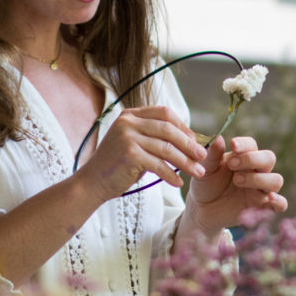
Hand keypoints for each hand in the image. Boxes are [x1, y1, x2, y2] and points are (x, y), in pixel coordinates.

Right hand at [79, 105, 207, 202]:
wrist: (92, 182)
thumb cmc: (117, 165)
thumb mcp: (134, 143)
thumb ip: (154, 137)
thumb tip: (188, 139)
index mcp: (131, 115)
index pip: (164, 113)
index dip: (183, 126)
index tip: (196, 140)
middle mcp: (128, 122)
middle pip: (168, 129)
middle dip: (189, 144)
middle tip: (203, 156)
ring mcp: (127, 137)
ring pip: (166, 148)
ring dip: (185, 162)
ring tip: (198, 172)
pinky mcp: (129, 154)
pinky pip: (158, 165)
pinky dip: (171, 174)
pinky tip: (179, 182)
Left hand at [182, 135, 285, 238]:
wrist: (202, 208)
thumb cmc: (206, 183)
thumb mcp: (206, 168)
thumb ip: (212, 154)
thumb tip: (218, 137)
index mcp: (243, 157)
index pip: (252, 145)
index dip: (244, 144)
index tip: (232, 145)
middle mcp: (256, 171)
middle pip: (268, 159)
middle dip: (253, 159)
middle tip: (232, 165)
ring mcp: (260, 189)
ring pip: (275, 180)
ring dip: (259, 179)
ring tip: (237, 180)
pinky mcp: (261, 207)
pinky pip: (280, 205)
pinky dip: (279, 201)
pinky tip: (270, 199)